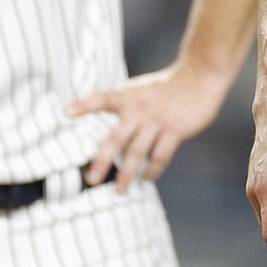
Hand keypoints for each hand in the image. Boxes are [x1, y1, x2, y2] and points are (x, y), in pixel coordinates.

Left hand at [68, 61, 230, 190]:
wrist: (200, 76)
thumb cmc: (169, 86)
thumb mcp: (143, 89)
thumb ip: (128, 106)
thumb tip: (115, 134)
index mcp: (130, 97)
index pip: (103, 99)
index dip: (84, 105)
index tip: (66, 112)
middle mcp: (140, 109)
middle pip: (116, 139)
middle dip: (102, 161)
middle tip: (91, 180)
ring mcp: (158, 121)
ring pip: (137, 153)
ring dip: (127, 174)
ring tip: (119, 190)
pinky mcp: (176, 130)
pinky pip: (160, 156)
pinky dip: (152, 170)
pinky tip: (147, 179)